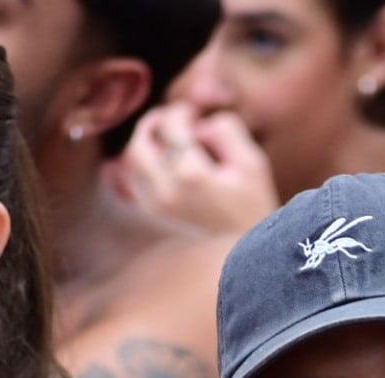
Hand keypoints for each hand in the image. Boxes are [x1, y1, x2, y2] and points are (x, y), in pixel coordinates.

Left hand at [118, 103, 279, 235]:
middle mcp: (165, 193)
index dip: (182, 112)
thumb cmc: (254, 209)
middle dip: (152, 125)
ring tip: (164, 142)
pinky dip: (141, 170)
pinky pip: (132, 187)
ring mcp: (155, 211)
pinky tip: (159, 167)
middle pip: (138, 145)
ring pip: (130, 167)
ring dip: (145, 147)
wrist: (246, 258)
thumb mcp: (252, 163)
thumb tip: (198, 125)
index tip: (194, 113)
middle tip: (168, 119)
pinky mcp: (153, 222)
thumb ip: (225, 131)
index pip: (171, 126)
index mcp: (191, 176)